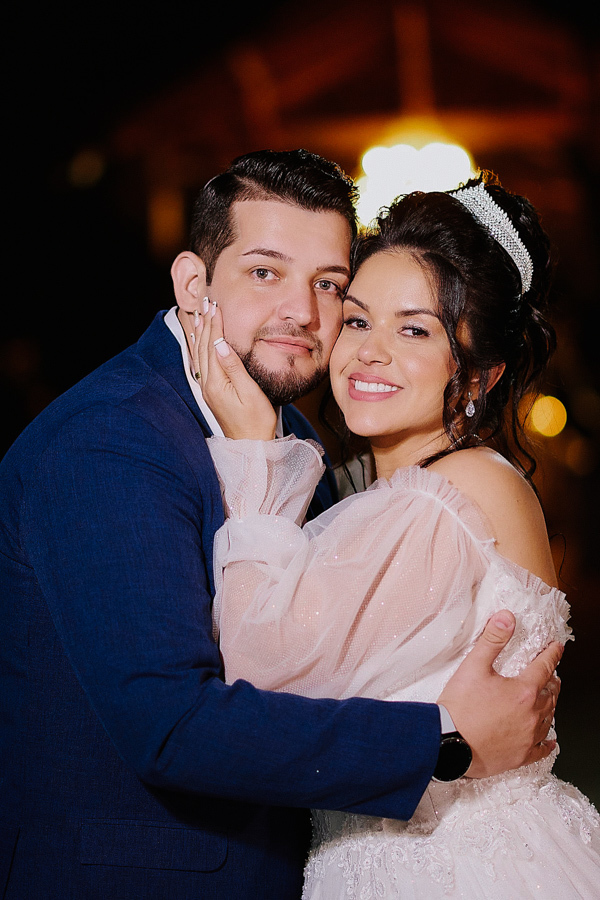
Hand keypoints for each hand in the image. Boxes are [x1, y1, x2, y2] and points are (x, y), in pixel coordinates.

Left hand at [192, 301, 276, 439]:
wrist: (250, 444)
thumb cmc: (256, 421)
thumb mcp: (250, 393)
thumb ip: (234, 368)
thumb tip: (221, 345)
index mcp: (216, 382)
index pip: (213, 345)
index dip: (214, 324)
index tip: (215, 306)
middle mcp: (208, 384)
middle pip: (203, 347)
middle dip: (205, 323)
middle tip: (206, 302)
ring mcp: (208, 388)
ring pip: (200, 353)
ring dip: (200, 332)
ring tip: (199, 314)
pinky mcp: (212, 392)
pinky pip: (202, 363)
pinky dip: (200, 347)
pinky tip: (199, 339)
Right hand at [437, 610, 561, 778]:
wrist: (448, 744)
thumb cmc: (460, 708)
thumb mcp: (474, 666)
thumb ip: (493, 640)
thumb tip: (507, 619)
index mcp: (523, 691)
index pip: (544, 667)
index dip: (552, 654)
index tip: (556, 648)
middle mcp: (531, 715)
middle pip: (551, 694)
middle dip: (552, 681)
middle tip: (551, 674)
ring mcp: (528, 737)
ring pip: (549, 718)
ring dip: (550, 705)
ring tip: (548, 699)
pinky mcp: (520, 756)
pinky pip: (541, 749)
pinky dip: (547, 743)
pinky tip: (550, 741)